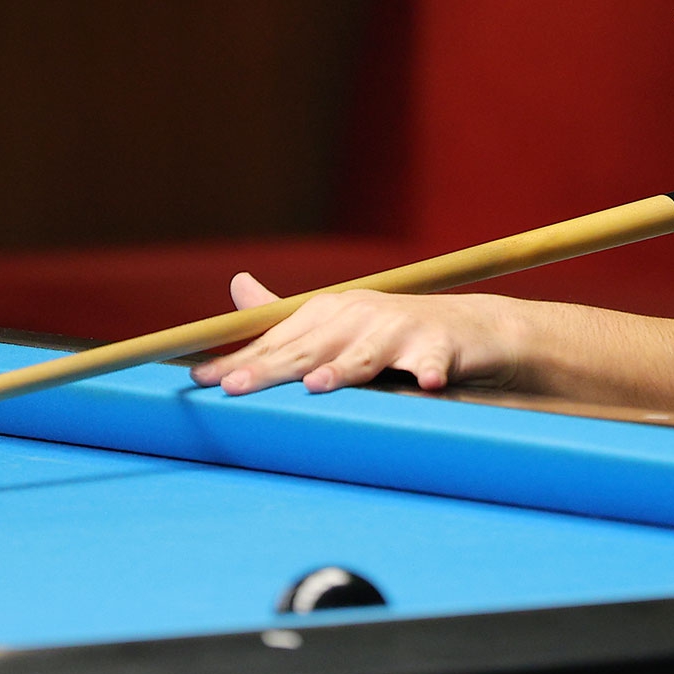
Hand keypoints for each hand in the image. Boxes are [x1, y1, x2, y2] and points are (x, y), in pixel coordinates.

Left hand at [191, 273, 529, 396]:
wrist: (470, 330)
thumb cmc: (392, 335)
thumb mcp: (336, 325)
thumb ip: (283, 318)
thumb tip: (236, 285)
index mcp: (329, 312)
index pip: (276, 342)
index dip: (240, 362)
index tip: (202, 381)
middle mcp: (360, 316)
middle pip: (310, 350)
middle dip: (271, 369)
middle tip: (236, 388)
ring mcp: (401, 330)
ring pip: (366, 356)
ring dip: (343, 369)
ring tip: (317, 385)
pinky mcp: (442, 347)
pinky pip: (434, 362)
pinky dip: (432, 371)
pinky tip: (430, 384)